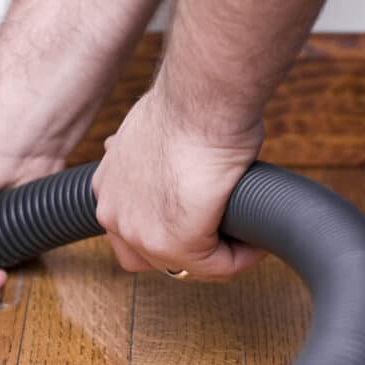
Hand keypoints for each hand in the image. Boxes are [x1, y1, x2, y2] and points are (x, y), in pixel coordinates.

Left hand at [92, 87, 265, 280]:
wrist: (201, 98)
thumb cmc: (190, 104)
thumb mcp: (153, 132)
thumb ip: (151, 157)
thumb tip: (162, 164)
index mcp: (107, 187)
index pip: (133, 232)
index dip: (172, 228)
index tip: (204, 217)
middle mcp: (113, 213)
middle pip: (154, 258)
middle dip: (193, 249)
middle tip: (227, 234)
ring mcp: (141, 232)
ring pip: (188, 266)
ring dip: (220, 256)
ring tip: (246, 238)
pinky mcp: (178, 242)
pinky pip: (218, 267)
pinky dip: (243, 257)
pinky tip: (257, 240)